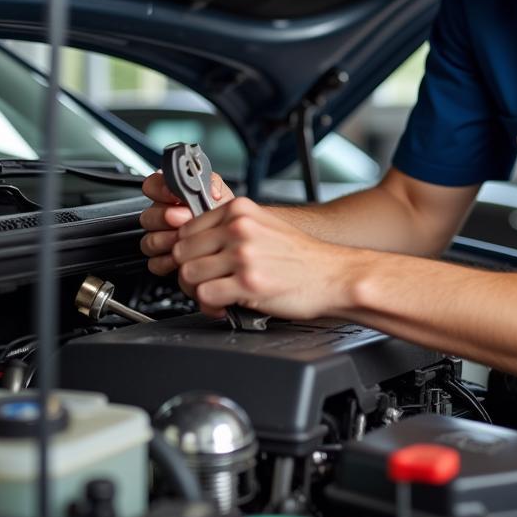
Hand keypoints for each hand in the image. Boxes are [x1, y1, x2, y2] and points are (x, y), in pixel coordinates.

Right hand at [138, 169, 231, 278]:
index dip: (160, 190)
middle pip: (147, 216)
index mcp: (171, 195)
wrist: (231, 242)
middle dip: (166, 217)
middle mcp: (161, 215)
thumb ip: (212, 186)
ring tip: (188, 237)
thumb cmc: (224, 218)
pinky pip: (154, 263)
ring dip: (169, 240)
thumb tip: (208, 189)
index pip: (151, 186)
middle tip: (185, 217)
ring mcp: (159, 238)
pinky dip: (170, 261)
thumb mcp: (222, 195)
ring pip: (149, 241)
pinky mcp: (161, 260)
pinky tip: (186, 256)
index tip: (176, 195)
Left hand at [171, 197, 360, 319]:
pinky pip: (205, 296)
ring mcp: (243, 255)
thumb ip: (230, 227)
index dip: (189, 251)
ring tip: (217, 296)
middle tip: (207, 283)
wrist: (334, 275)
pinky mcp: (248, 283)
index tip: (201, 262)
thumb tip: (194, 242)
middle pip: (182, 252)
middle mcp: (239, 228)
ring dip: (198, 292)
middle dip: (190, 273)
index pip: (186, 228)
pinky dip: (211, 306)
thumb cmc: (302, 256)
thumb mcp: (265, 225)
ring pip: (188, 275)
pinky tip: (226, 306)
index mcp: (240, 209)